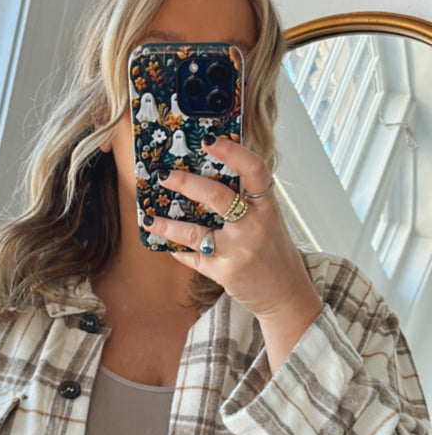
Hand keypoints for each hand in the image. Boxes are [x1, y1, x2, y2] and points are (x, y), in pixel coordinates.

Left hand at [148, 137, 322, 370]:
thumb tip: (212, 173)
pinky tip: (166, 243)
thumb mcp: (269, 220)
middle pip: (217, 197)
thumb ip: (248, 199)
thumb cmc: (274, 252)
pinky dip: (177, 249)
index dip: (232, 152)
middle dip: (186, 183)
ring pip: (196, 233)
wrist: (285, 293)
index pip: (254, 170)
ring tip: (149, 219)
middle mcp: (254, 226)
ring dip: (168, 225)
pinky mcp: (225, 273)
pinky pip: (193, 258)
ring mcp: (238, 251)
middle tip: (164, 175)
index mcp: (267, 207)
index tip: (208, 140)